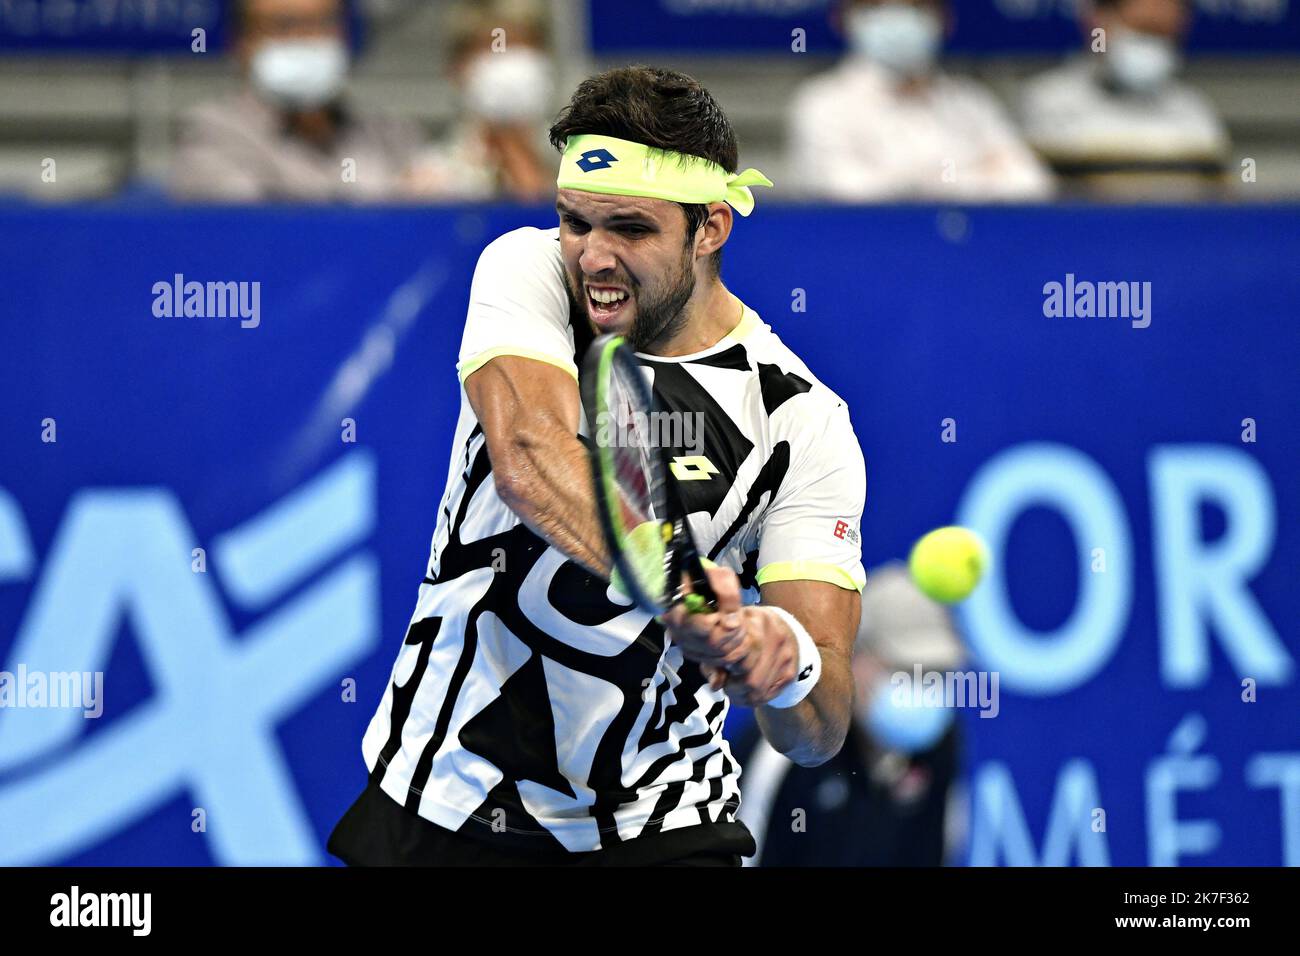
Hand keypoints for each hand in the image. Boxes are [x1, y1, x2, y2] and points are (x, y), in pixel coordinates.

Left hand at [658, 565, 799, 706]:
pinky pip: (768, 696)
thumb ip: (713, 661)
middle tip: (727, 683)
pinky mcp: (791, 671)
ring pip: (757, 690)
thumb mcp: (725, 638)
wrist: (781, 628)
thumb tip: (715, 685)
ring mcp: (786, 654)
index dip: (724, 667)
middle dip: (732, 686)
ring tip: (735, 689)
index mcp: (754, 620)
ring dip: (741, 696)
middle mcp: (775, 635)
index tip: (721, 667)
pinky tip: (747, 691)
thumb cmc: (744, 634)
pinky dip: (752, 699)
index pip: (736, 653)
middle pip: (748, 677)